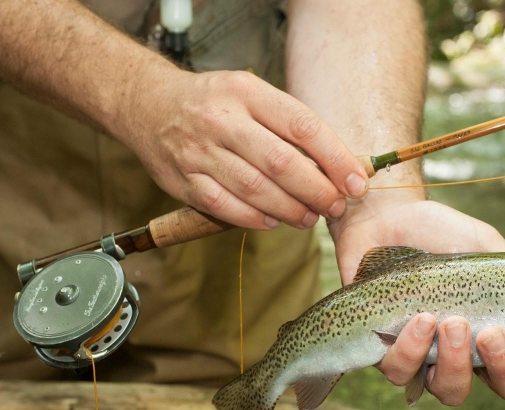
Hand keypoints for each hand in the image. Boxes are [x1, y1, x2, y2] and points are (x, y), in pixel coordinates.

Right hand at [119, 68, 369, 229]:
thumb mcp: (252, 96)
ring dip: (290, 210)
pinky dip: (254, 218)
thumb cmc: (214, 104)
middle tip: (336, 206)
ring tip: (309, 218)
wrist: (148, 105)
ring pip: (255, 189)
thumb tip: (338, 165)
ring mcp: (199, 152)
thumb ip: (289, 126)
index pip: (303, 127)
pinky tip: (272, 221)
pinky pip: (225, 206)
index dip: (336, 159)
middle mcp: (222, 120)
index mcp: (247, 93)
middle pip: (281, 163)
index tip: (356, 182)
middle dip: (317, 191)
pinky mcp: (183, 180)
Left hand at [329, 198, 504, 404]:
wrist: (385, 220)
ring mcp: (431, 359)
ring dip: (456, 363)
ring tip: (451, 322)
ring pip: (452, 391)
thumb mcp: (485, 246)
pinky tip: (418, 320)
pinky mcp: (391, 355)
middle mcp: (473, 352)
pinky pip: (404, 373)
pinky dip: (412, 350)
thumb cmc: (438, 233)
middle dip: (504, 368)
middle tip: (491, 335)